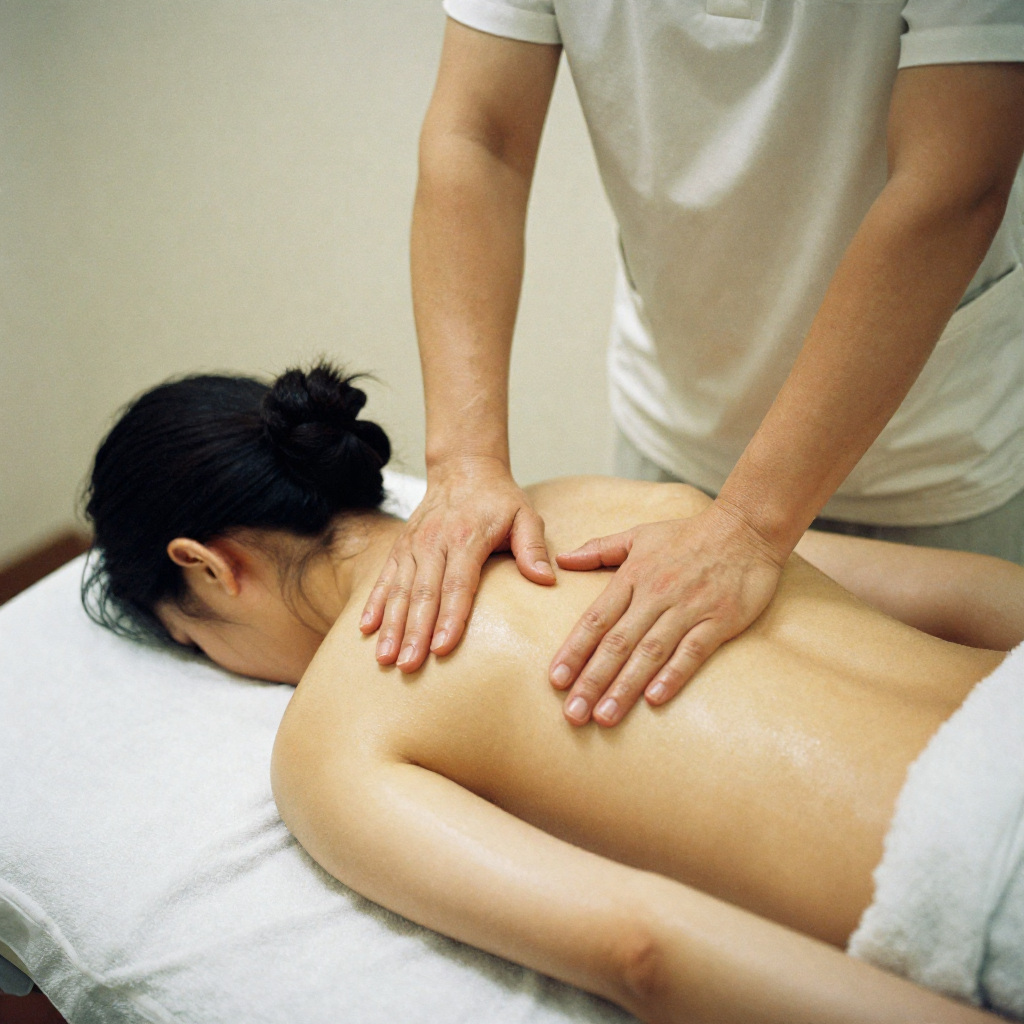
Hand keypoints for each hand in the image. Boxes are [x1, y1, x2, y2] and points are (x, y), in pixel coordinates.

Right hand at [361, 456, 554, 671]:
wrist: (463, 468)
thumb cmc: (499, 499)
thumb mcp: (526, 514)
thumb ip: (534, 546)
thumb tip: (545, 580)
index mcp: (467, 537)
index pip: (458, 583)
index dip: (450, 617)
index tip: (443, 648)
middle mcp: (435, 541)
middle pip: (423, 593)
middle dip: (414, 632)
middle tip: (409, 666)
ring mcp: (413, 545)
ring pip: (398, 590)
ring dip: (391, 626)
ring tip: (385, 659)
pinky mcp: (400, 548)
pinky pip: (383, 578)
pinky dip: (373, 604)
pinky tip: (365, 630)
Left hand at [548, 501, 784, 725]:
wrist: (746, 528)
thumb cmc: (688, 535)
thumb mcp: (639, 535)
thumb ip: (599, 549)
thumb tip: (562, 559)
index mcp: (632, 577)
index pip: (596, 619)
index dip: (574, 650)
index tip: (555, 680)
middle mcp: (655, 595)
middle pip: (617, 642)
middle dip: (592, 680)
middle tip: (573, 713)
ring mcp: (688, 608)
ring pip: (650, 652)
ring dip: (625, 686)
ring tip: (605, 716)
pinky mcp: (719, 620)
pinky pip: (692, 651)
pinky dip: (673, 675)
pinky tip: (654, 699)